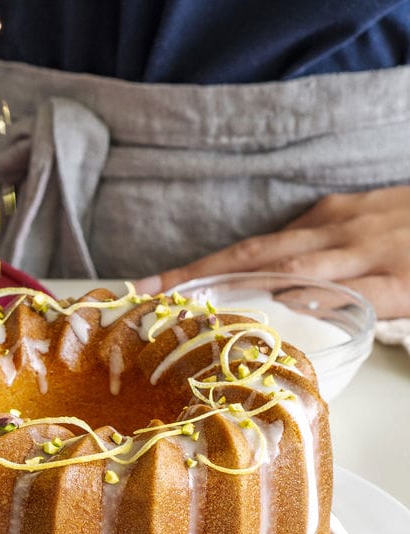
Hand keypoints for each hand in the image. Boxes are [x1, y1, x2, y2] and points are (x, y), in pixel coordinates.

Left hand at [136, 186, 409, 318]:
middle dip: (198, 276)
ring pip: (290, 273)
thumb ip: (319, 244)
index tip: (152, 285)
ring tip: (191, 310)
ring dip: (237, 290)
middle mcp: (335, 235)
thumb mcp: (363, 222)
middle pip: (253, 257)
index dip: (198, 267)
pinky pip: (350, 293)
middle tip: (149, 294)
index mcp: (324, 222)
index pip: (248, 248)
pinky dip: (312, 299)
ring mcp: (365, 258)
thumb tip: (274, 274)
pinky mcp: (398, 283)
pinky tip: (280, 309)